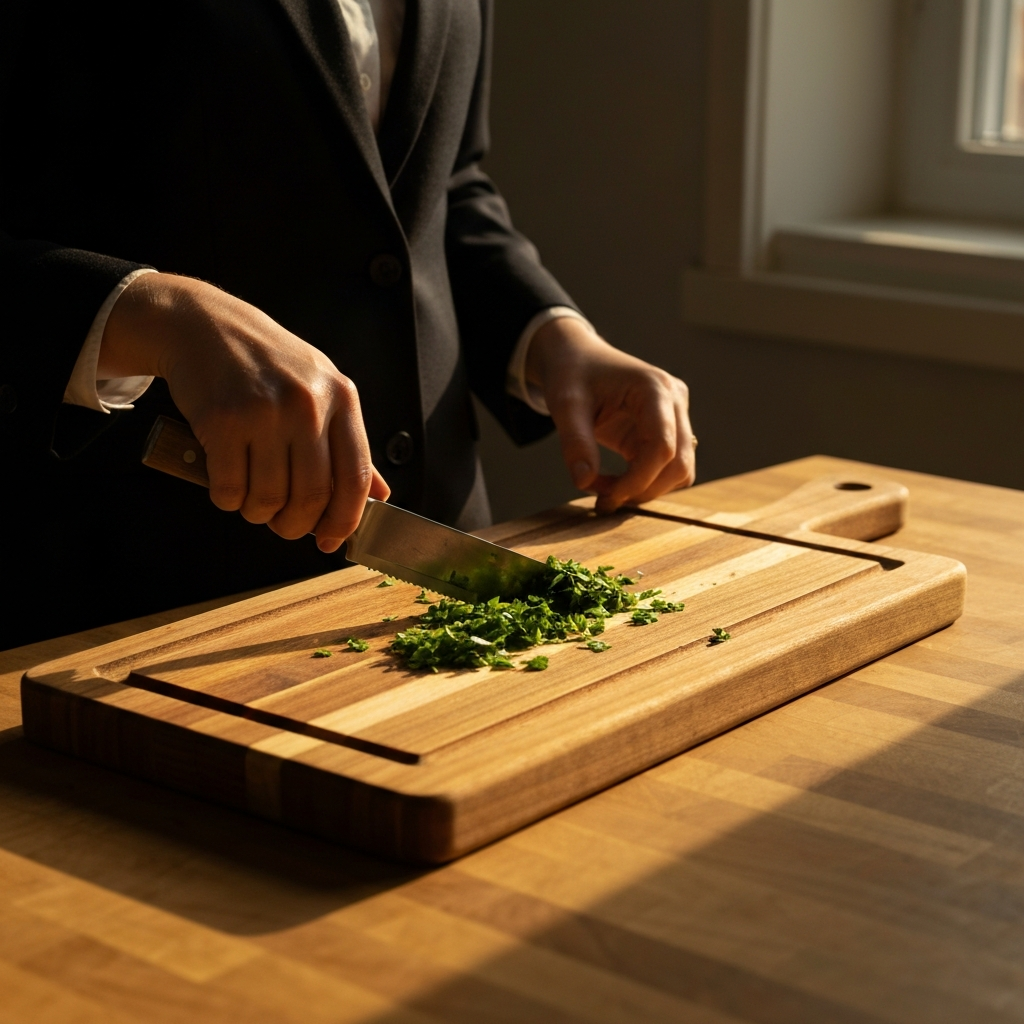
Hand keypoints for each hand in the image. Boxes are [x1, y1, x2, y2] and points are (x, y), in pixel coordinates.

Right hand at [99, 273, 389, 551]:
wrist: (204, 326)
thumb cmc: (268, 365)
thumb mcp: (322, 390)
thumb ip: (349, 443)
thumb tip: (379, 496)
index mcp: (342, 399)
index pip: (356, 478)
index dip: (345, 520)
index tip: (331, 539)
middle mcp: (308, 405)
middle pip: (311, 496)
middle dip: (297, 526)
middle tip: (285, 526)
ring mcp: (264, 412)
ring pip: (268, 498)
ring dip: (259, 514)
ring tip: (254, 502)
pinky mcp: (222, 421)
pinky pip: (229, 489)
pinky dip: (228, 501)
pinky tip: (228, 487)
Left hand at [526, 317, 694, 512]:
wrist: (577, 358)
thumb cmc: (572, 373)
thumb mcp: (565, 404)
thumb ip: (574, 442)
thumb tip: (584, 482)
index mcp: (654, 389)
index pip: (663, 446)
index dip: (638, 480)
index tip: (606, 496)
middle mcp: (674, 401)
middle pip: (679, 463)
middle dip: (644, 489)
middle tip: (604, 501)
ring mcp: (676, 417)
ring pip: (679, 471)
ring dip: (646, 489)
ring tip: (605, 491)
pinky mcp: (667, 431)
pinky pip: (667, 469)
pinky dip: (644, 483)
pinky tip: (613, 483)